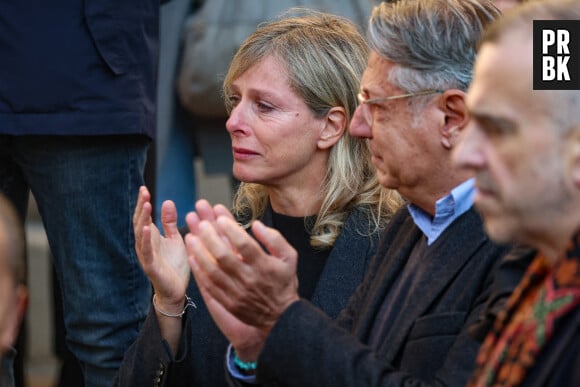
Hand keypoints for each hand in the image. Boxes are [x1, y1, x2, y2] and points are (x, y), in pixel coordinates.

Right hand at [133, 186, 189, 312]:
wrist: (177, 291)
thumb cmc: (174, 265)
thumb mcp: (175, 239)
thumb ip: (169, 222)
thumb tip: (167, 201)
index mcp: (151, 237)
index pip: (144, 216)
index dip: (143, 202)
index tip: (144, 188)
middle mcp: (145, 244)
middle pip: (140, 222)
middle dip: (142, 207)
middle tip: (144, 191)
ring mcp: (147, 255)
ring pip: (141, 235)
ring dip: (143, 219)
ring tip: (146, 205)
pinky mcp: (151, 267)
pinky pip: (146, 252)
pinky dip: (146, 240)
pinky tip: (147, 229)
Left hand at [186, 200, 269, 359]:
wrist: (282, 316)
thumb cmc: (284, 282)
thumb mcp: (289, 257)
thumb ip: (275, 239)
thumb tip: (256, 224)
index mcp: (264, 265)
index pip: (244, 244)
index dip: (230, 229)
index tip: (220, 217)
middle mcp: (249, 279)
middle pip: (224, 256)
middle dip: (210, 238)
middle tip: (200, 224)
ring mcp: (237, 292)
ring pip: (213, 271)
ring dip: (200, 253)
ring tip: (190, 238)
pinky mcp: (228, 302)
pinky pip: (210, 286)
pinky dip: (200, 272)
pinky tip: (192, 258)